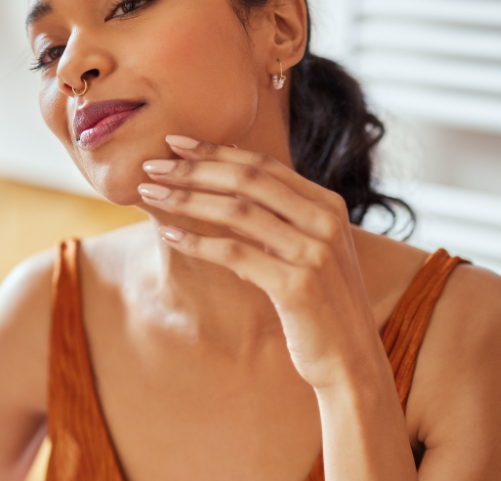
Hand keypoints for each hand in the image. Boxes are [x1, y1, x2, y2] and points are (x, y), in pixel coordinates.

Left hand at [137, 136, 386, 390]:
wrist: (351, 359)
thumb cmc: (319, 304)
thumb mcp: (306, 250)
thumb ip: (278, 218)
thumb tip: (222, 186)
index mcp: (327, 204)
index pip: (263, 164)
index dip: (216, 150)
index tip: (174, 141)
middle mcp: (324, 221)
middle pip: (247, 180)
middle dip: (193, 168)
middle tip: (151, 164)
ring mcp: (313, 252)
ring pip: (237, 211)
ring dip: (186, 199)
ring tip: (150, 194)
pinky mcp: (296, 285)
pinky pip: (235, 253)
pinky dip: (197, 241)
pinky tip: (169, 235)